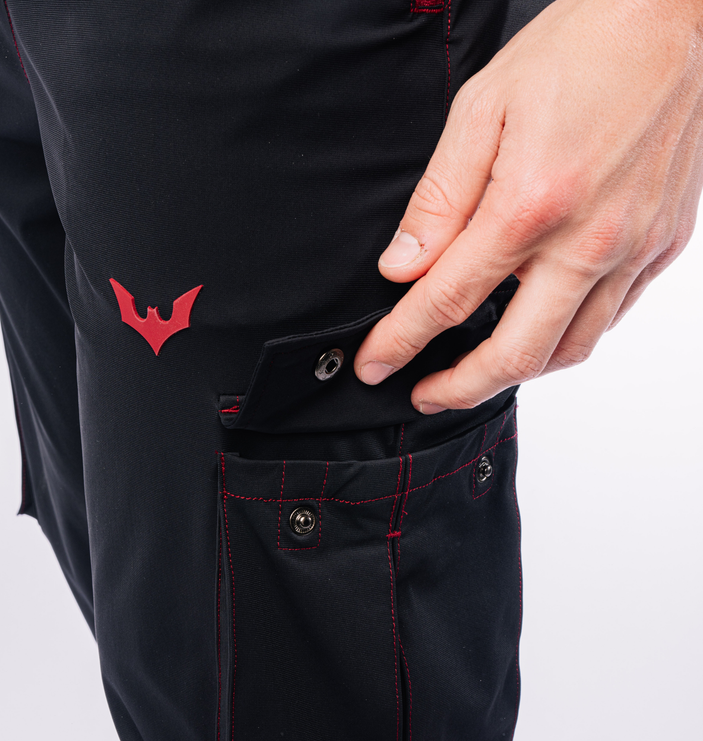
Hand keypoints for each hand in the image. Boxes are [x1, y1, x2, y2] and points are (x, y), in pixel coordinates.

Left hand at [354, 0, 702, 411]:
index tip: (375, 365)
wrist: (673, 18)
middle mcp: (588, 241)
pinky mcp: (662, 245)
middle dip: (460, 388)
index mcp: (530, 205)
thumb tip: (402, 268)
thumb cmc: (579, 49)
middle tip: (425, 394)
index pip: (448, 301)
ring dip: (515, 374)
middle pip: (514, 354)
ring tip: (477, 373)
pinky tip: (538, 329)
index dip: (401, 342)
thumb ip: (438, 201)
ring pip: (569, 350)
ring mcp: (633, 249)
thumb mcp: (482, 110)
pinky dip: (566, 338)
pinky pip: (609, 318)